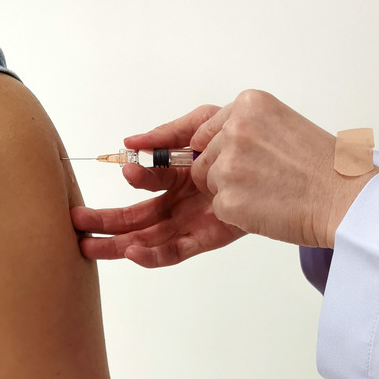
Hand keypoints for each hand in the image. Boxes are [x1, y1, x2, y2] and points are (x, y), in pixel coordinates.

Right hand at [71, 105, 245, 267]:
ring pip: (149, 236)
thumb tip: (130, 143)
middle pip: (138, 215)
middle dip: (106, 220)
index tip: (122, 170)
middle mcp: (184, 199)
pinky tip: (133, 252)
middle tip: (75, 223)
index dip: (132, 178)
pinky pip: (177, 249)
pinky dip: (154, 253)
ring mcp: (195, 220)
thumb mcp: (209, 124)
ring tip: (88, 246)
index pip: (147, 180)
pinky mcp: (210, 238)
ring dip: (118, 241)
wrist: (303, 172)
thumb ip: (171, 133)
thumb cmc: (256, 142)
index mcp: (181, 174)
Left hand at [190, 90, 378, 247]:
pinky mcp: (228, 199)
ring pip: (210, 184)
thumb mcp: (285, 125)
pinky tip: (269, 208)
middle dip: (226, 173)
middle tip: (264, 180)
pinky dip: (240, 215)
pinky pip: (220, 209)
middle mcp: (235, 130)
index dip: (215, 150)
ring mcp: (229, 165)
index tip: (226, 157)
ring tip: (270, 193)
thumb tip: (215, 144)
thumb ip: (248, 128)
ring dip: (232, 193)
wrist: (346, 199)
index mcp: (250, 105)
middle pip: (204, 158)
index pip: (206, 129)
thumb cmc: (326, 168)